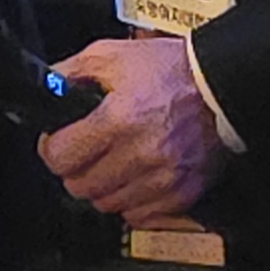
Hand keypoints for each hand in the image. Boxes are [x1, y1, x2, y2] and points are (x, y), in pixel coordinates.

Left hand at [40, 35, 225, 222]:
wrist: (222, 84)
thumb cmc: (170, 69)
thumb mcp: (112, 55)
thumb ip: (71, 72)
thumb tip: (47, 91)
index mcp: (118, 119)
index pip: (60, 158)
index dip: (52, 148)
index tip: (58, 141)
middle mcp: (140, 154)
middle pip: (80, 187)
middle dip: (75, 169)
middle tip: (85, 153)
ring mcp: (162, 179)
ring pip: (107, 205)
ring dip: (103, 187)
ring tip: (113, 162)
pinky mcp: (182, 193)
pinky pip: (138, 215)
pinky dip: (131, 201)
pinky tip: (135, 177)